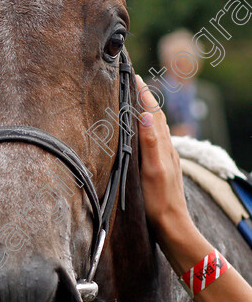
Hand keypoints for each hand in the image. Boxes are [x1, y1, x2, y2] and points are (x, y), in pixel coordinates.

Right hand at [135, 76, 196, 244]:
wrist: (171, 225)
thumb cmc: (159, 201)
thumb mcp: (153, 170)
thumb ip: (151, 142)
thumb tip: (147, 114)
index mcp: (162, 145)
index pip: (153, 112)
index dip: (143, 93)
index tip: (133, 75)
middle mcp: (165, 148)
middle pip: (155, 116)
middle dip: (143, 97)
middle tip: (130, 81)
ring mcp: (164, 158)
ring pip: (154, 127)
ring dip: (145, 111)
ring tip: (133, 100)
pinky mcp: (160, 167)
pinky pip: (153, 140)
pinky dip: (145, 128)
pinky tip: (140, 132)